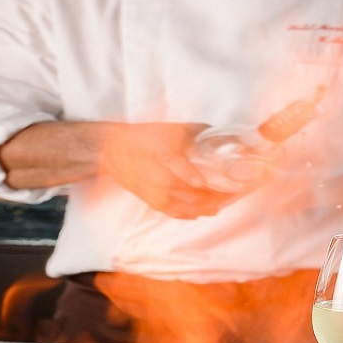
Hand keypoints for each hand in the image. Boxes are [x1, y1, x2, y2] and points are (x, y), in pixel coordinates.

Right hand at [97, 123, 237, 218]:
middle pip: (188, 192)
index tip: (208, 182)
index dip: (193, 176)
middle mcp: (159, 176)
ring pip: (183, 205)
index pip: (179, 166)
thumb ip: (195, 132)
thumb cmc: (144, 137)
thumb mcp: (169, 129)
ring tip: (218, 206)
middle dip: (210, 197)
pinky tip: (199, 213)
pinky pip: (173, 212)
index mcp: (163, 154)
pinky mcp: (152, 200)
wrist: (114, 151)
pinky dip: (187, 214)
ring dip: (202, 208)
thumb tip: (221, 133)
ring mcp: (156, 191)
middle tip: (228, 195)